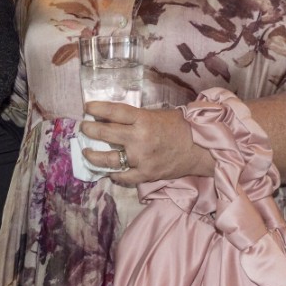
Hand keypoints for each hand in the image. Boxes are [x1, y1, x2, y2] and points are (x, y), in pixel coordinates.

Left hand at [80, 101, 215, 187]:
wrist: (202, 149)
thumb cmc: (179, 127)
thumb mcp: (156, 115)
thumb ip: (136, 118)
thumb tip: (112, 118)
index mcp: (143, 120)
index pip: (114, 112)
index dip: (97, 109)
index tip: (87, 107)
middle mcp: (139, 139)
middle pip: (106, 134)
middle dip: (90, 130)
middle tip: (84, 128)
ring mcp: (142, 159)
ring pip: (109, 159)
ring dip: (94, 156)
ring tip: (86, 153)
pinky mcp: (147, 174)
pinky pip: (123, 177)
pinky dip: (114, 174)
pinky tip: (108, 171)